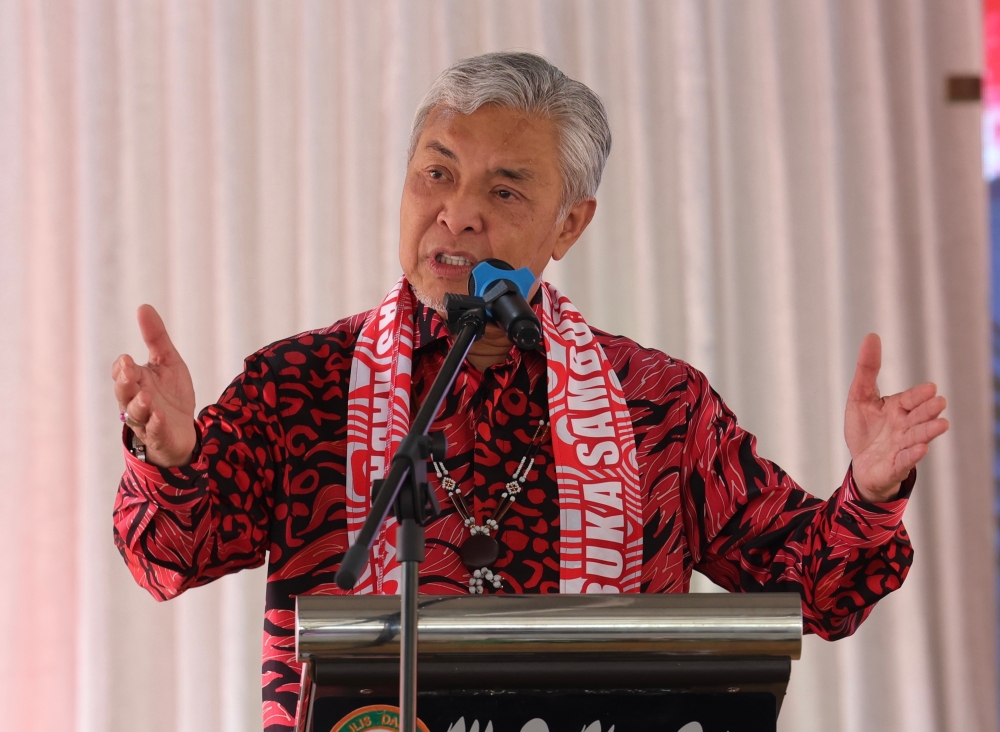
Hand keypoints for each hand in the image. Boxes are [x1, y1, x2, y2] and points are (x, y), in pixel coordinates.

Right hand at [111, 305, 196, 466]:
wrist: (184, 429)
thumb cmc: (171, 394)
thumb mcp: (168, 362)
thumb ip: (156, 338)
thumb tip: (143, 307)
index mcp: (136, 381)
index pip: (121, 372)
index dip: (122, 367)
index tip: (127, 359)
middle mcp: (135, 400)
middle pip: (123, 392)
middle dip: (124, 382)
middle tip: (128, 370)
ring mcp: (146, 419)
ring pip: (135, 413)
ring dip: (139, 405)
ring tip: (146, 396)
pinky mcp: (159, 435)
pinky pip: (154, 431)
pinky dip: (155, 424)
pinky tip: (159, 416)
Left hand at [845, 333, 948, 502]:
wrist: (862, 463)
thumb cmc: (864, 429)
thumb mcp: (859, 396)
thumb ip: (867, 369)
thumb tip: (872, 336)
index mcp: (897, 409)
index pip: (909, 399)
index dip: (918, 395)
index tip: (930, 388)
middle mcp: (904, 426)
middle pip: (918, 417)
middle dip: (928, 410)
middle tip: (939, 402)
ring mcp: (902, 446)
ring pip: (917, 437)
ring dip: (928, 431)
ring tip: (941, 424)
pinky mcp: (896, 465)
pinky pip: (905, 459)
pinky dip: (913, 455)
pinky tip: (921, 449)